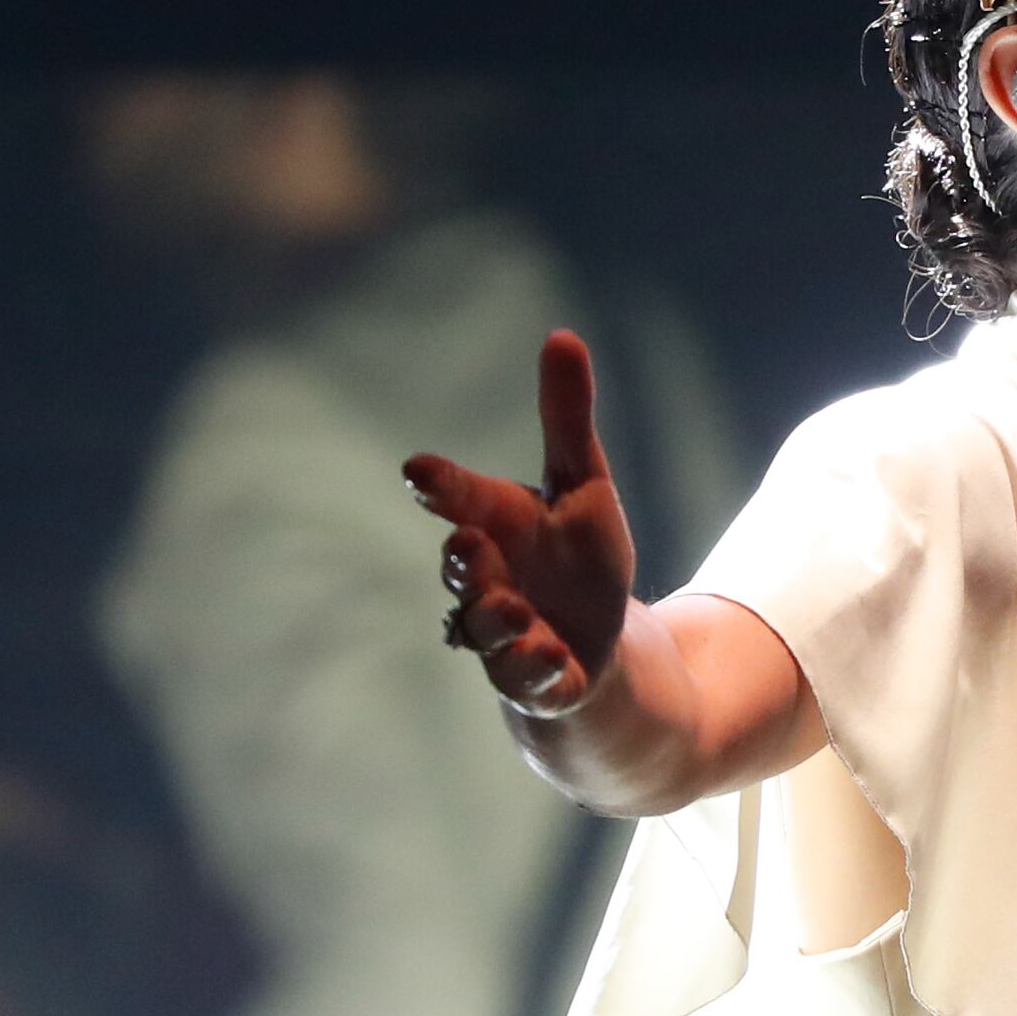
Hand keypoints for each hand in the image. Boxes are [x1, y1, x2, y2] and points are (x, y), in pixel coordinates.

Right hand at [403, 330, 632, 718]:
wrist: (598, 646)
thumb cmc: (578, 559)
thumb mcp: (584, 483)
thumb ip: (566, 418)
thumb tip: (562, 334)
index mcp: (494, 522)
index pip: (456, 496)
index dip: (437, 484)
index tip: (418, 471)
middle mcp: (487, 578)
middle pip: (460, 567)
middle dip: (463, 558)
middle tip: (469, 542)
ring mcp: (504, 634)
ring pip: (482, 629)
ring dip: (494, 618)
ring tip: (515, 610)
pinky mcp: (533, 680)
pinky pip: (524, 680)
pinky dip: (534, 669)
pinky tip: (553, 657)